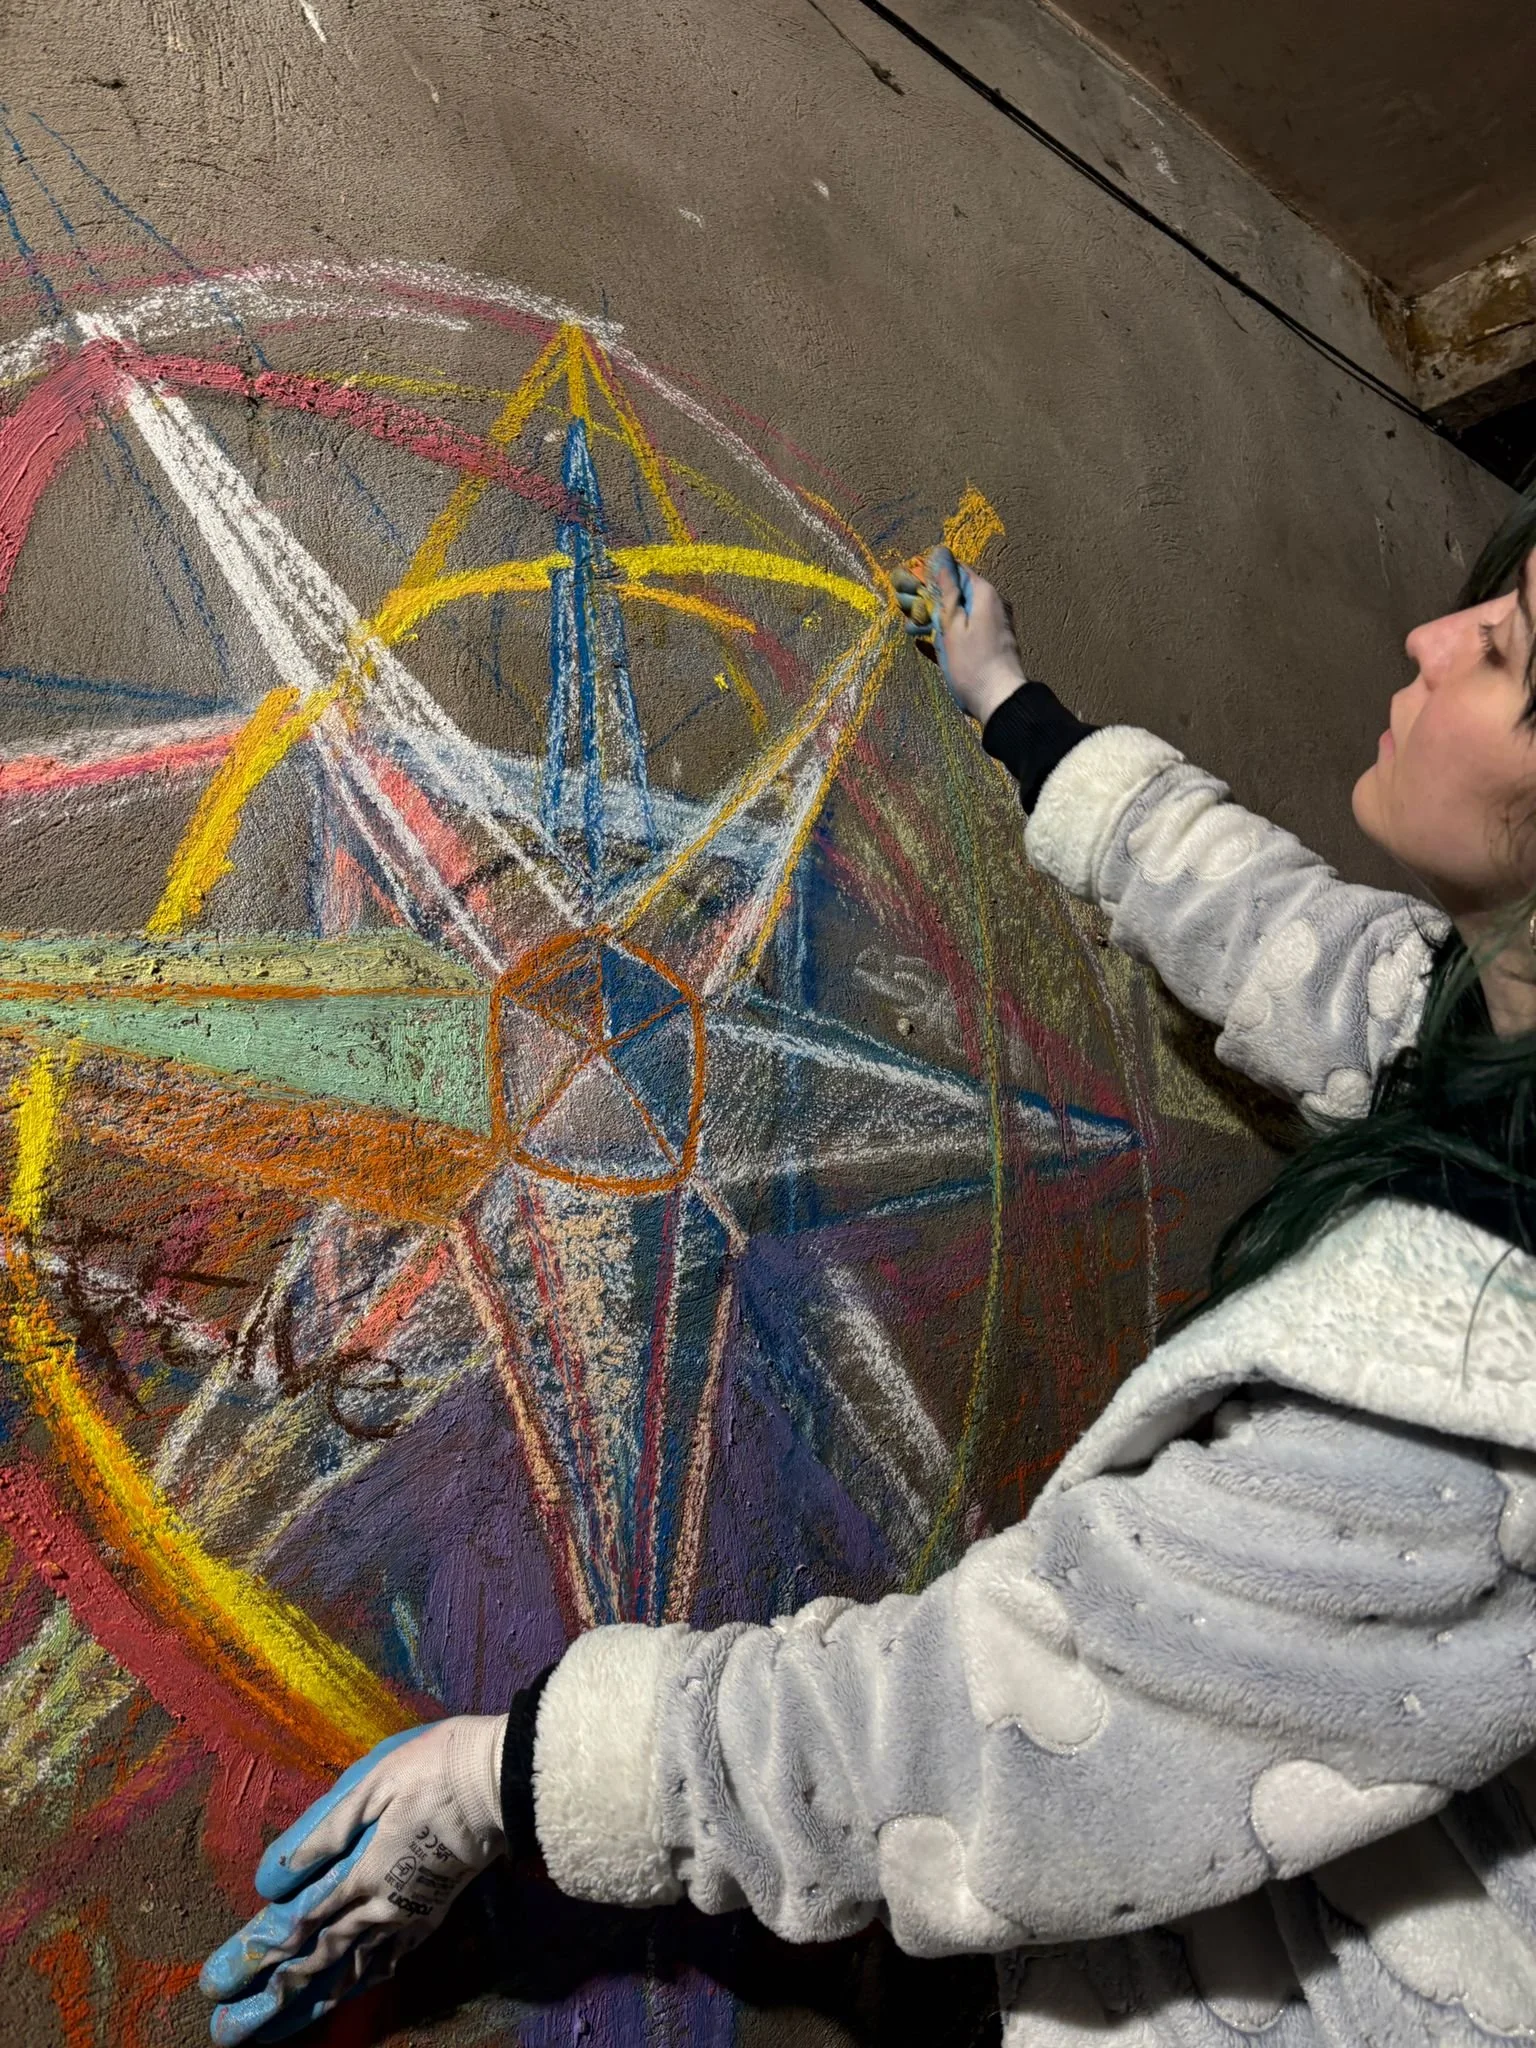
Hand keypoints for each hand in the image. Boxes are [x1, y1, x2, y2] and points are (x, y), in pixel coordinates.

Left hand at [199, 1716, 506, 2043]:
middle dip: (270, 1998)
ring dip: (309, 2003)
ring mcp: (410, 1915)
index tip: (220, 1982)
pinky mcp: (432, 1912)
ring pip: (352, 1970)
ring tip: (273, 2032)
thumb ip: (321, 1832)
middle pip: (319, 1961)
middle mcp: (383, 1907)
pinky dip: (361, 1981)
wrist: (502, 1779)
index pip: (299, 1926)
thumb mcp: (371, 1784)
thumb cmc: (434, 1768)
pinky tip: (350, 1990)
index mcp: (363, 1875)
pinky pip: (390, 1959)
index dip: (257, 1956)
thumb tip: (271, 1878)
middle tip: (227, 2030)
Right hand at [892, 547, 1027, 723]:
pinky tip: (927, 640)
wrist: (999, 701)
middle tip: (902, 604)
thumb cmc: (972, 665)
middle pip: (956, 591)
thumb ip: (947, 592)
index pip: (956, 569)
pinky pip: (965, 627)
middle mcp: (992, 604)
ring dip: (934, 616)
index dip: (931, 573)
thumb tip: (941, 558)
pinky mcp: (989, 641)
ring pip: (959, 611)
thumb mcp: (952, 625)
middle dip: (929, 597)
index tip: (909, 580)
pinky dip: (947, 630)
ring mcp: (992, 623)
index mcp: (984, 594)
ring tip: (910, 627)